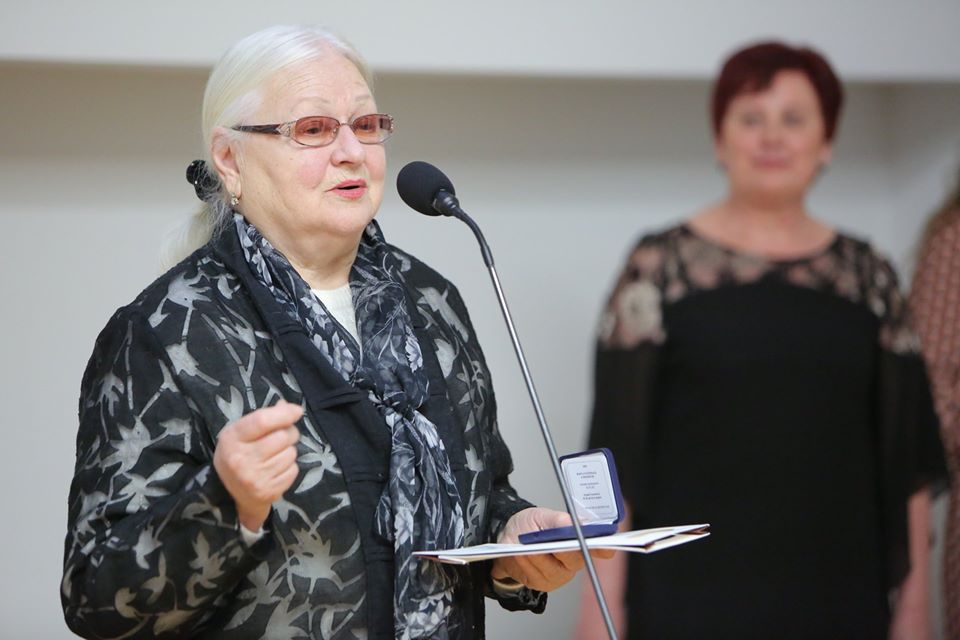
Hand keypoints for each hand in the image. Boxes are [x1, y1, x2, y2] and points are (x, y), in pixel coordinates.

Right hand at [213, 401, 302, 530]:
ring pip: (291, 453)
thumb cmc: (239, 454)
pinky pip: (294, 470)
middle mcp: (241, 460)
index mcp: (231, 439)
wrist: (230, 493)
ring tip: (275, 455)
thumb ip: (264, 417)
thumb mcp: (242, 432)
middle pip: (282, 436)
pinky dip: (290, 467)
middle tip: (283, 437)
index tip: (297, 411)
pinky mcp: (268, 492)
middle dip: (289, 432)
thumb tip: (289, 407)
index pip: (262, 421)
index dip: (284, 414)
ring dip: (289, 451)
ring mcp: (255, 479)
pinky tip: (276, 469)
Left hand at [490, 507, 614, 591]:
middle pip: (574, 559)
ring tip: (526, 544)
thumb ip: (559, 520)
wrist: (508, 538)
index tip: (604, 545)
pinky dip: (527, 564)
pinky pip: (536, 576)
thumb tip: (574, 524)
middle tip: (552, 543)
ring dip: (538, 556)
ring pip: (552, 569)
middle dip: (562, 550)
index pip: (600, 547)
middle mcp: (574, 560)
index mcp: (581, 541)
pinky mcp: (544, 583)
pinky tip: (520, 554)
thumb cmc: (530, 525)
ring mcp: (560, 574)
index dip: (604, 547)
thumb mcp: (543, 516)